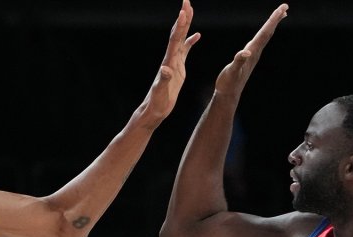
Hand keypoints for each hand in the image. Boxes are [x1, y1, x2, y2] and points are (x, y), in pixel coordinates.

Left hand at [137, 0, 200, 128]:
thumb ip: (165, 80)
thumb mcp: (161, 92)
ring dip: (185, 24)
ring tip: (190, 10)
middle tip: (186, 1)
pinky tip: (197, 35)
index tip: (184, 11)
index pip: (174, 40)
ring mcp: (174, 62)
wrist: (154, 109)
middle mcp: (170, 58)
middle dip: (183, 18)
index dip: (180, 26)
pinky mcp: (178, 68)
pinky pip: (185, 50)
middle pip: (177, 34)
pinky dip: (190, 41)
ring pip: (181, 39)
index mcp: (168, 62)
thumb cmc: (157, 102)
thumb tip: (166, 69)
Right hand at [213, 4, 287, 99]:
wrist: (228, 95)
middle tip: (285, 6)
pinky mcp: (249, 58)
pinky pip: (259, 42)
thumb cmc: (228, 84)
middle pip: (268, 32)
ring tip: (280, 16)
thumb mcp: (232, 72)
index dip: (273, 20)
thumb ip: (239, 61)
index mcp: (252, 52)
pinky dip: (264, 33)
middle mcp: (255, 52)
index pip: (265, 33)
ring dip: (272, 25)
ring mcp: (253, 55)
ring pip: (265, 37)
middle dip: (276, 19)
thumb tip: (247, 52)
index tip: (282, 9)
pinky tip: (263, 33)